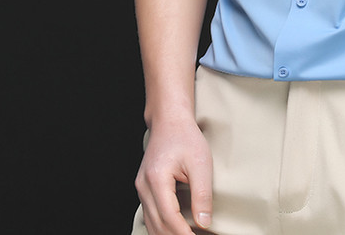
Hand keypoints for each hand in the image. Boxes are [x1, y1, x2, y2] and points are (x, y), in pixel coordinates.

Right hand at [135, 115, 213, 234]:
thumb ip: (202, 194)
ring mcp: (141, 189)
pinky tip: (177, 230)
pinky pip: (150, 216)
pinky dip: (163, 227)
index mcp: (156, 180)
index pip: (169, 218)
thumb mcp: (200, 162)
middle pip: (157, 225)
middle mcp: (143, 187)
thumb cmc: (185, 137)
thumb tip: (204, 222)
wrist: (169, 121)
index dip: (183, 234)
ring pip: (151, 224)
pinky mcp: (144, 189)